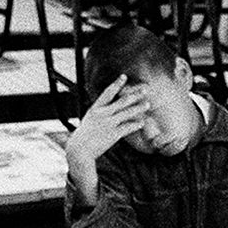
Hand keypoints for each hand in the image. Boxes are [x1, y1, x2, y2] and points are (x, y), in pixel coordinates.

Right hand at [65, 75, 151, 201]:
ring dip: (139, 108)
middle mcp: (102, 114)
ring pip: (127, 113)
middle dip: (135, 94)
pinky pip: (127, 127)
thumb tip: (108, 109)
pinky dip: (135, 125)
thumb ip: (99, 114)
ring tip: (148, 104)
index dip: (116, 84)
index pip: (107, 92)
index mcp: (95, 109)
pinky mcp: (113, 134)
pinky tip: (142, 123)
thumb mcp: (89, 120)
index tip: (124, 76)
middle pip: (122, 101)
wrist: (80, 150)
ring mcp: (108, 124)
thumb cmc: (83, 137)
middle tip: (146, 89)